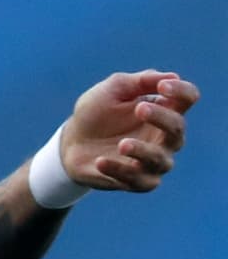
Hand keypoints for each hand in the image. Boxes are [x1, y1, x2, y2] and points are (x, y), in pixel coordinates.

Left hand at [61, 70, 198, 192]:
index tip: (162, 86)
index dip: (181, 91)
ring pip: (160, 159)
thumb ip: (140, 81)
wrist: (71, 144)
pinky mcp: (138, 181)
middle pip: (177, 128)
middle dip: (161, 118)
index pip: (187, 98)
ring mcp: (153, 161)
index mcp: (165, 110)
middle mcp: (165, 137)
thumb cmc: (96, 114)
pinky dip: (119, 171)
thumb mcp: (113, 89)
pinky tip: (100, 161)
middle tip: (139, 109)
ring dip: (142, 150)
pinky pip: (138, 180)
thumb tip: (171, 77)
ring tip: (122, 144)